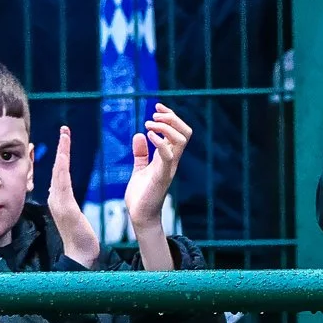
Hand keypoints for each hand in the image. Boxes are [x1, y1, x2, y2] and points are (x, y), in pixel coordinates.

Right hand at [48, 125, 102, 267]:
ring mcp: (58, 203)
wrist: (81, 254)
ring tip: (66, 136)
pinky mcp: (65, 208)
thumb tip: (60, 188)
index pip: (59, 170)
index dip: (61, 153)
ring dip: (62, 153)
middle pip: (56, 167)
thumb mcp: (73, 213)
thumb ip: (66, 200)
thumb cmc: (80, 236)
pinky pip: (62, 184)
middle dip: (61, 147)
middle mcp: (55, 198)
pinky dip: (61, 169)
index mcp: (58, 198)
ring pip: (59, 172)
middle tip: (65, 129)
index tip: (65, 136)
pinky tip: (64, 157)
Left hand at [121, 105, 192, 259]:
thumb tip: (138, 135)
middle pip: (185, 132)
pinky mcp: (162, 176)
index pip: (179, 131)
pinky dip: (160, 142)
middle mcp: (172, 160)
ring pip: (180, 140)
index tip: (157, 106)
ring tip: (149, 124)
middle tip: (153, 115)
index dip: (171, 116)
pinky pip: (167, 156)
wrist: (140, 216)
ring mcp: (169, 168)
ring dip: (166, 127)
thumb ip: (141, 153)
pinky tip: (149, 136)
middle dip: (171, 118)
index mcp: (168, 157)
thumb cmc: (141, 195)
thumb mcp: (140, 169)